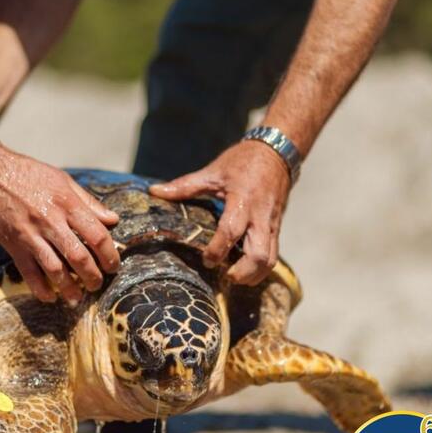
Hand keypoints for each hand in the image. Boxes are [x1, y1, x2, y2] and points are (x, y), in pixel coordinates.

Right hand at [0, 152, 120, 304]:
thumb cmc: (27, 173)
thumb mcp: (62, 180)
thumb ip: (88, 202)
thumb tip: (112, 219)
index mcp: (67, 203)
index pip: (97, 234)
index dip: (109, 254)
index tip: (113, 265)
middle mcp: (50, 221)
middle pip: (79, 257)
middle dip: (93, 276)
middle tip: (98, 284)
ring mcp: (30, 234)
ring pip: (55, 270)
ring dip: (69, 288)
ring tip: (77, 297)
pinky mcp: (13, 244)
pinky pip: (29, 273)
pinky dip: (40, 289)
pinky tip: (50, 297)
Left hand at [150, 141, 291, 285]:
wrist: (276, 153)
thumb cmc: (242, 162)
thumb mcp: (213, 172)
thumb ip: (184, 186)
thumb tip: (154, 192)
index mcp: (242, 201)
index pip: (231, 231)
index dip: (217, 250)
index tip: (206, 260)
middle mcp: (260, 217)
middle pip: (259, 255)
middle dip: (243, 273)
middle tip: (226, 277)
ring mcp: (272, 225)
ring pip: (270, 259)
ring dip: (254, 275)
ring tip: (235, 279)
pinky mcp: (276, 229)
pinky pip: (274, 254)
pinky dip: (261, 268)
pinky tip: (246, 272)